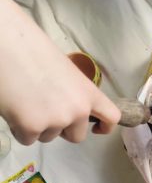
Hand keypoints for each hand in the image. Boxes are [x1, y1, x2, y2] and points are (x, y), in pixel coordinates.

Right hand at [0, 0, 120, 144]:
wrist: (7, 43)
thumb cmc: (34, 51)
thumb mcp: (67, 74)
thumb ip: (75, 95)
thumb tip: (70, 112)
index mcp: (89, 93)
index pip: (111, 117)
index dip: (105, 127)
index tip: (96, 129)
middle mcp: (78, 110)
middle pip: (77, 136)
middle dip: (63, 130)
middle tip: (47, 111)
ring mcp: (56, 120)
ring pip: (49, 137)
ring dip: (39, 127)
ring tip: (26, 102)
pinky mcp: (32, 128)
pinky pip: (28, 139)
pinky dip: (20, 130)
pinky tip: (14, 109)